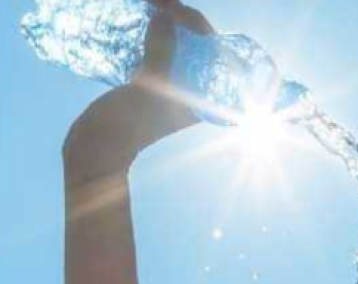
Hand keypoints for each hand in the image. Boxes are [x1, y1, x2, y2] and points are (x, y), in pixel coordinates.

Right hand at [63, 1, 214, 183]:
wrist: (96, 149)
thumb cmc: (128, 125)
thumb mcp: (149, 86)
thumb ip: (163, 50)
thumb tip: (167, 14)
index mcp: (205, 98)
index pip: (216, 53)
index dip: (199, 26)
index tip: (176, 9)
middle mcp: (194, 91)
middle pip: (198, 46)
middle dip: (183, 21)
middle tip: (159, 3)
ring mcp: (172, 87)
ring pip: (177, 47)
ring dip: (167, 25)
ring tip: (151, 6)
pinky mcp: (150, 84)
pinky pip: (158, 51)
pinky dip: (152, 34)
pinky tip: (143, 20)